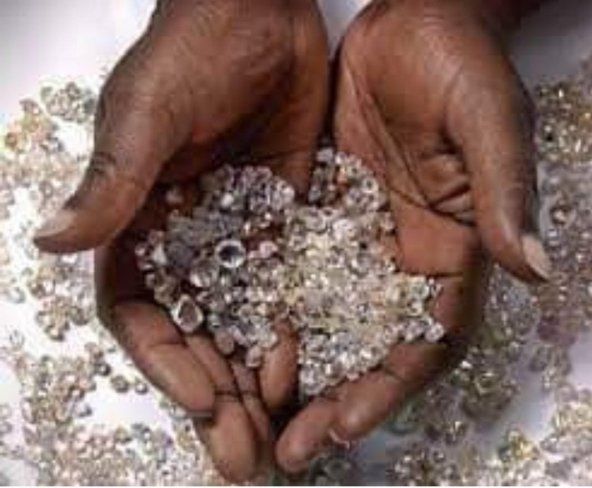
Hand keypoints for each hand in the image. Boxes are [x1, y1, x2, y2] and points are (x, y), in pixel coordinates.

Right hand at [33, 0, 327, 481]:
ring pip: (240, 323)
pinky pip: (284, 290)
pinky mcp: (281, 223)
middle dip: (215, 397)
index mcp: (136, 221)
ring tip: (283, 433)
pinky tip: (309, 369)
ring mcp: (234, 236)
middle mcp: (183, 239)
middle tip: (246, 457)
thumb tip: (50, 242)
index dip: (167, 362)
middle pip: (194, 334)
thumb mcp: (150, 111)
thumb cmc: (194, 48)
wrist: (263, 13)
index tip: (203, 402)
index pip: (140, 313)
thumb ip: (114, 179)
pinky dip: (292, 332)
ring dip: (255, 380)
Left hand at [275, 0, 550, 472]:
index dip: (393, 384)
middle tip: (291, 448)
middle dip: (335, 398)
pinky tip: (237, 339)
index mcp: (452, 248)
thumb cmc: (462, 62)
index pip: (428, 337)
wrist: (416, 19)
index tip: (347, 424)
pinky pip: (294, 271)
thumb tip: (533, 266)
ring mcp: (360, 237)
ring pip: (326, 319)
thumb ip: (503, 192)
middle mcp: (404, 255)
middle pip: (370, 344)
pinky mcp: (324, 212)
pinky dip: (271, 310)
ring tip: (255, 412)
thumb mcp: (488, 122)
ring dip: (296, 368)